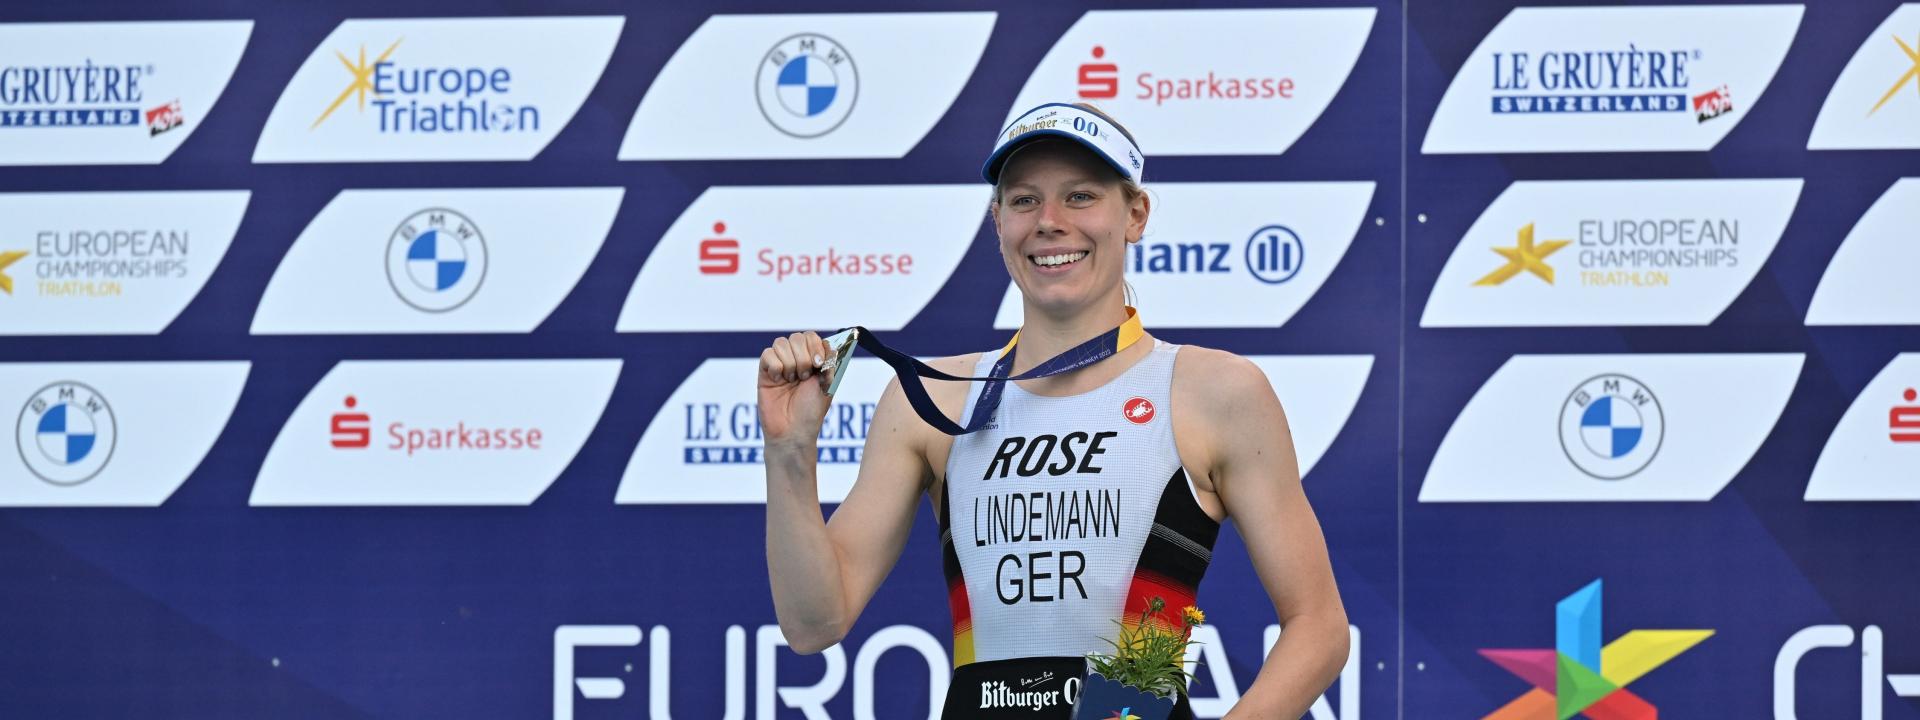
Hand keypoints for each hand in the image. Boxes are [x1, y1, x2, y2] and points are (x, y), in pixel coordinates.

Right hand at [758, 331, 832, 448]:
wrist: (793, 431)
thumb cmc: (811, 411)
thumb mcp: (828, 385)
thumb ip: (829, 363)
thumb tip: (830, 343)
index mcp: (813, 361)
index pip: (811, 337)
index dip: (815, 346)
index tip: (819, 364)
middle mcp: (796, 360)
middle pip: (797, 337)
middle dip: (803, 356)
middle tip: (804, 378)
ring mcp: (779, 365)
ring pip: (781, 343)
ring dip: (790, 362)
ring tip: (792, 380)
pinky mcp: (765, 372)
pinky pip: (767, 354)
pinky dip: (775, 366)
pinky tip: (778, 380)